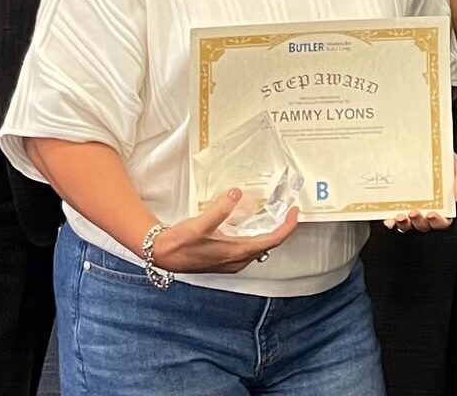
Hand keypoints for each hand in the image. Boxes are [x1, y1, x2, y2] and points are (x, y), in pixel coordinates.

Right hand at [151, 189, 299, 273]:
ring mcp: (231, 261)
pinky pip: (247, 247)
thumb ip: (220, 209)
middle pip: (269, 244)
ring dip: (268, 232)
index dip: (287, 226)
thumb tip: (237, 194)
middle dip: (280, 227)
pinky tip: (248, 224)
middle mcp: (237, 260)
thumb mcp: (199, 224)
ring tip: (273, 215)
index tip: (294, 212)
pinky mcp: (224, 259)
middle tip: (287, 210)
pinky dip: (254, 235)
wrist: (161, 255)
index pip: (272, 241)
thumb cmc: (179, 243)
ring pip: (258, 247)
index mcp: (236, 252)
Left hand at [384, 155, 456, 233]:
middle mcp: (426, 212)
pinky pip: (393, 219)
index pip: (442, 222)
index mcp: (443, 207)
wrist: (426, 148)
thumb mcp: (454, 167)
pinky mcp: (397, 206)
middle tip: (413, 213)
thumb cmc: (442, 160)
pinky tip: (388, 220)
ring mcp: (411, 210)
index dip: (437, 221)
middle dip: (418, 222)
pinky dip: (391, 222)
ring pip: (408, 225)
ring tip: (400, 216)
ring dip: (404, 224)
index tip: (432, 214)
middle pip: (424, 225)